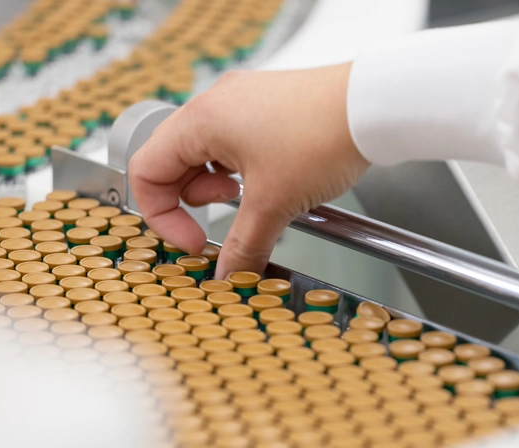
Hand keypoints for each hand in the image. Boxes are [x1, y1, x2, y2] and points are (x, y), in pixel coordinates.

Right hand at [129, 63, 369, 278]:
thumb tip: (227, 274)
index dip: (162, 216)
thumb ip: (243, 245)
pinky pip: (237, 145)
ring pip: (207, 155)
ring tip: (251, 203)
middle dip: (194, 203)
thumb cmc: (322, 138)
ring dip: (220, 189)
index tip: (194, 242)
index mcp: (200, 121)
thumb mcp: (274, 204)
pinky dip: (243, 172)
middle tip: (223, 225)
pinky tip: (269, 187)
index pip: (146, 171)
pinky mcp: (268, 107)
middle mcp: (215, 105)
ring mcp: (242, 102)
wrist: (372, 108)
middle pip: (174, 163)